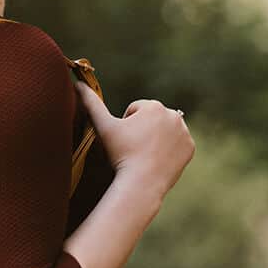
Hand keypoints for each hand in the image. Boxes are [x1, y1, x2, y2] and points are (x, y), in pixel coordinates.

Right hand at [74, 80, 195, 203]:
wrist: (142, 183)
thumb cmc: (120, 153)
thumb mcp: (103, 126)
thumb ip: (91, 103)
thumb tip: (77, 84)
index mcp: (153, 106)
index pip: (135, 111)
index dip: (125, 126)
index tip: (125, 141)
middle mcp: (173, 114)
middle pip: (150, 119)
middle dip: (142, 130)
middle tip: (134, 149)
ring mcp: (184, 132)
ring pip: (163, 130)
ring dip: (155, 137)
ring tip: (145, 154)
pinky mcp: (189, 147)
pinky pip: (176, 144)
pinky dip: (168, 149)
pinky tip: (158, 159)